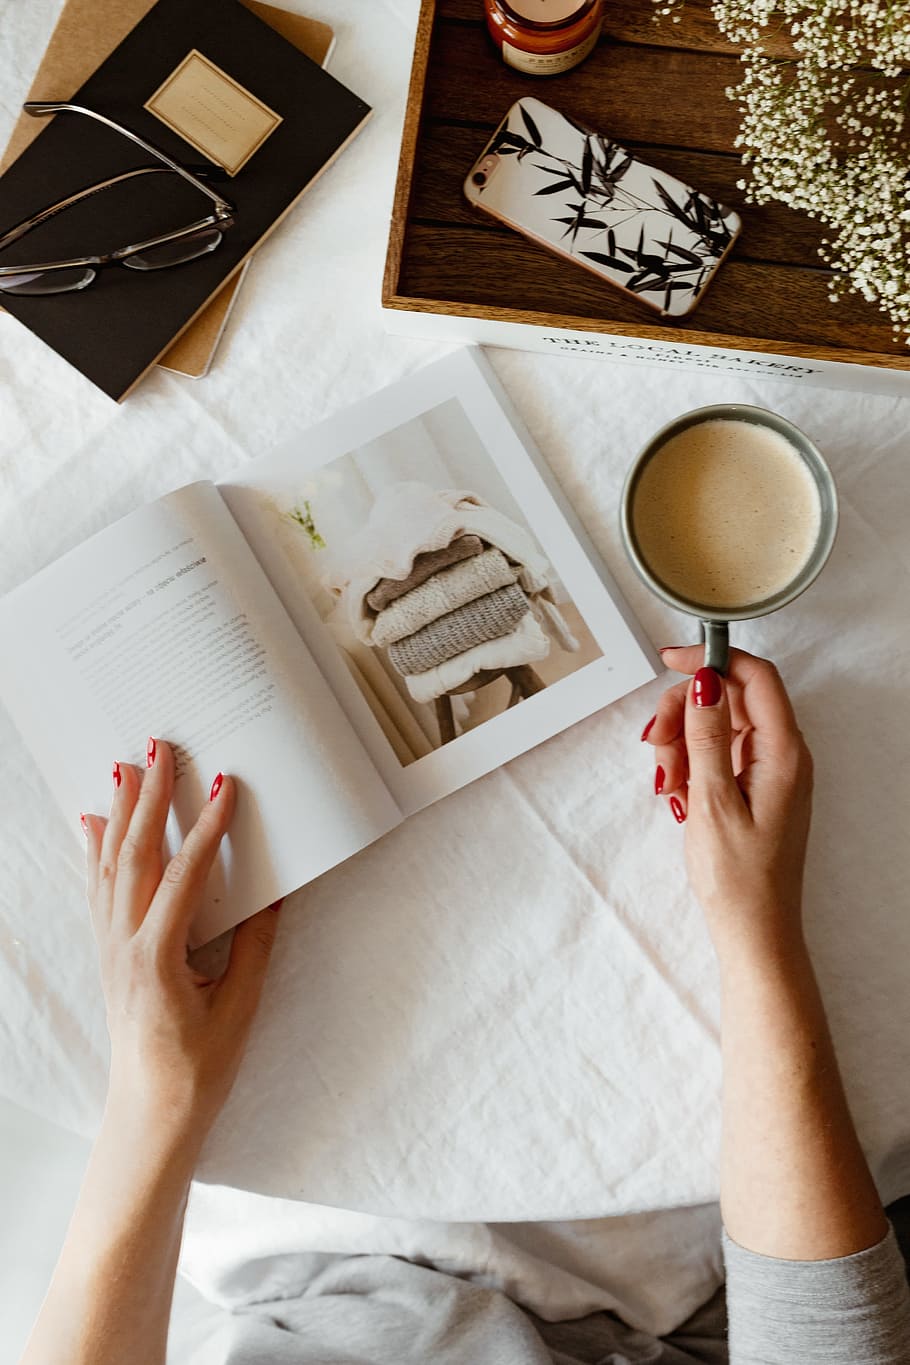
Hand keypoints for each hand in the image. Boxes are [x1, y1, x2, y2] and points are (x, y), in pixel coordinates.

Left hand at [83, 739, 279, 1152]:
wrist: (150, 1114)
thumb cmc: (198, 1069)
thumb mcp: (240, 1006)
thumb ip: (256, 944)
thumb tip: (275, 891)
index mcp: (158, 958)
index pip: (185, 876)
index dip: (207, 827)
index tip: (225, 785)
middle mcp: (124, 945)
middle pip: (135, 856)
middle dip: (149, 797)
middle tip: (160, 749)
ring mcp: (109, 948)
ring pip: (110, 866)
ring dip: (120, 813)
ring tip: (125, 767)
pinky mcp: (107, 954)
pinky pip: (97, 890)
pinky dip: (95, 851)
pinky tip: (94, 824)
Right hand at [643, 647, 812, 961]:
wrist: (753, 930)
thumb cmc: (739, 879)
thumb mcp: (713, 801)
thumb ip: (708, 736)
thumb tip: (705, 681)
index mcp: (784, 753)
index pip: (755, 676)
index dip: (712, 660)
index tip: (671, 662)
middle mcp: (783, 754)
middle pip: (729, 697)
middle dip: (685, 712)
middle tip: (656, 745)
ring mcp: (769, 770)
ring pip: (717, 724)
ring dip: (682, 741)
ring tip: (668, 782)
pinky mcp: (754, 786)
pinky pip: (718, 752)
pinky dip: (691, 762)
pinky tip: (678, 791)